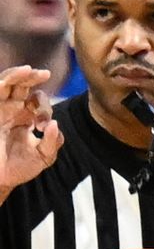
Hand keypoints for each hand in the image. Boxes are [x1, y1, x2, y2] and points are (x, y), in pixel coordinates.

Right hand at [0, 65, 60, 189]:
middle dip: (34, 77)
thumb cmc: (20, 167)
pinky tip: (7, 80)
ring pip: (6, 83)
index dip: (44, 108)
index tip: (42, 125)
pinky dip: (2, 83)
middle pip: (23, 85)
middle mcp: (13, 109)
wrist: (0, 179)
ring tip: (28, 70)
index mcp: (27, 116)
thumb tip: (54, 124)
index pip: (38, 101)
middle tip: (45, 74)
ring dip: (16, 74)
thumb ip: (52, 141)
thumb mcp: (44, 156)